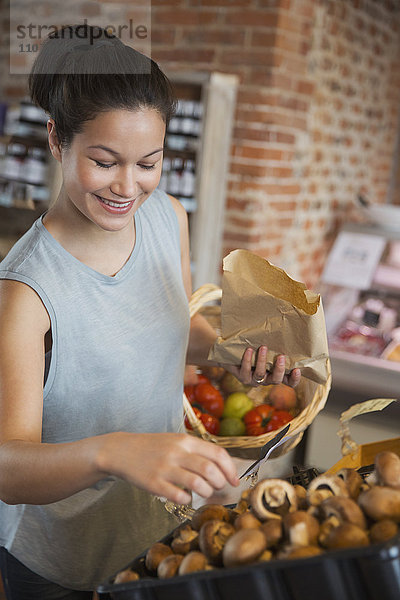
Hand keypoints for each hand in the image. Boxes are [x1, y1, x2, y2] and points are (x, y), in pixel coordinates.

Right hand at [99, 432, 238, 504]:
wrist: (122, 450)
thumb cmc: (153, 447)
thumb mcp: (175, 440)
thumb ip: (196, 450)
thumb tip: (222, 466)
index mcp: (185, 441)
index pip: (217, 454)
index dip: (230, 469)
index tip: (234, 481)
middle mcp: (177, 452)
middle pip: (210, 469)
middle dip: (219, 483)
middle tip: (217, 487)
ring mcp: (165, 468)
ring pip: (197, 483)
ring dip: (206, 492)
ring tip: (203, 493)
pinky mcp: (154, 483)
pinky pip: (179, 496)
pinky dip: (187, 500)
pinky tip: (185, 497)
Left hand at [222, 346, 300, 387]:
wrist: (234, 353)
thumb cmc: (256, 347)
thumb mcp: (268, 347)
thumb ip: (277, 344)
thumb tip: (286, 328)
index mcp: (275, 374)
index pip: (289, 382)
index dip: (294, 379)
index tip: (297, 369)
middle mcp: (266, 379)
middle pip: (276, 380)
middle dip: (279, 369)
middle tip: (281, 356)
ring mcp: (254, 380)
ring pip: (260, 375)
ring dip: (262, 361)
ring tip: (263, 347)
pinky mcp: (242, 377)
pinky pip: (246, 371)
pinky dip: (248, 359)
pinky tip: (249, 349)